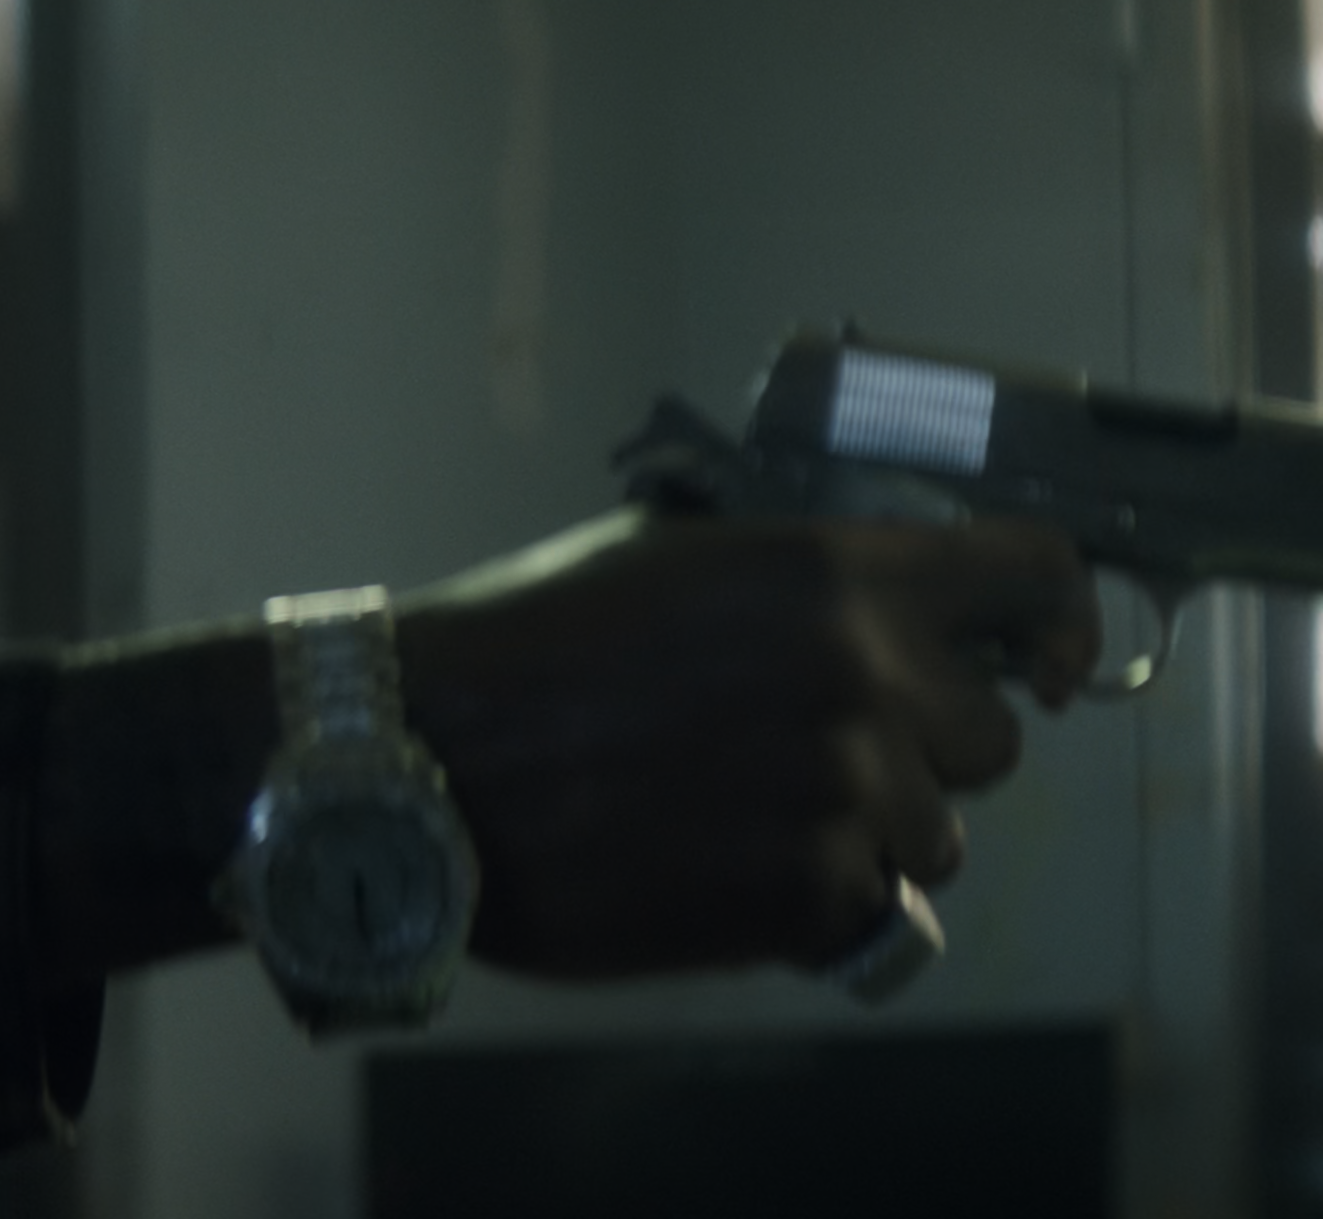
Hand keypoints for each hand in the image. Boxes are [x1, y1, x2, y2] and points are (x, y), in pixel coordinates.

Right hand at [393, 507, 1099, 979]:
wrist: (415, 760)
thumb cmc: (521, 650)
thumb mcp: (671, 558)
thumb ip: (805, 586)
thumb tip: (888, 621)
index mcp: (834, 574)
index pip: (1035, 578)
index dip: (1056, 624)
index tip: (1049, 664)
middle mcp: (867, 677)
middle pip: (990, 737)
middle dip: (918, 748)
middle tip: (805, 753)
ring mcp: (847, 794)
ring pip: (936, 838)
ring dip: (863, 835)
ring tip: (737, 818)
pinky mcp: (807, 897)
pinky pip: (867, 914)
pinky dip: (806, 904)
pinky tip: (710, 868)